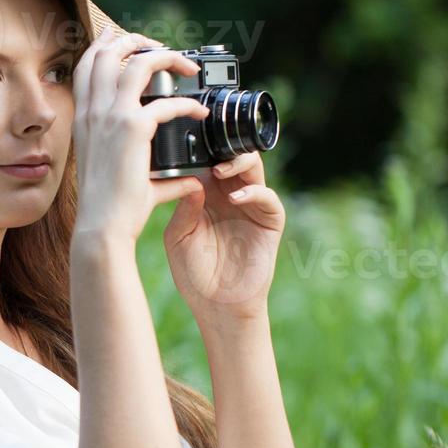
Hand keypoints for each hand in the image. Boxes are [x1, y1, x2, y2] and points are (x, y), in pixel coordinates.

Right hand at [71, 26, 212, 245]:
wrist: (102, 227)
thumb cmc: (110, 208)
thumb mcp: (124, 179)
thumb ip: (157, 171)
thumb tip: (189, 178)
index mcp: (84, 119)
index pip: (86, 65)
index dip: (105, 45)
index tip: (124, 41)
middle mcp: (93, 112)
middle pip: (107, 52)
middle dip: (135, 39)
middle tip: (161, 46)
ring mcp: (111, 117)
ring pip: (137, 63)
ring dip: (165, 57)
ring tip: (186, 66)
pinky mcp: (133, 129)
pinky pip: (166, 102)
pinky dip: (188, 103)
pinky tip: (200, 109)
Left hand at [163, 151, 285, 321]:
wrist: (217, 306)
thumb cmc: (193, 274)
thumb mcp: (178, 237)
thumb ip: (184, 207)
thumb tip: (193, 180)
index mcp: (206, 195)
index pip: (208, 160)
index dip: (201, 149)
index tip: (186, 142)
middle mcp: (230, 195)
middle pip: (232, 157)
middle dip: (222, 149)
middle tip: (207, 151)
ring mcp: (251, 206)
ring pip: (253, 168)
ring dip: (238, 163)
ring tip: (220, 170)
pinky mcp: (269, 222)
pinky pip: (268, 197)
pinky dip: (254, 192)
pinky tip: (235, 198)